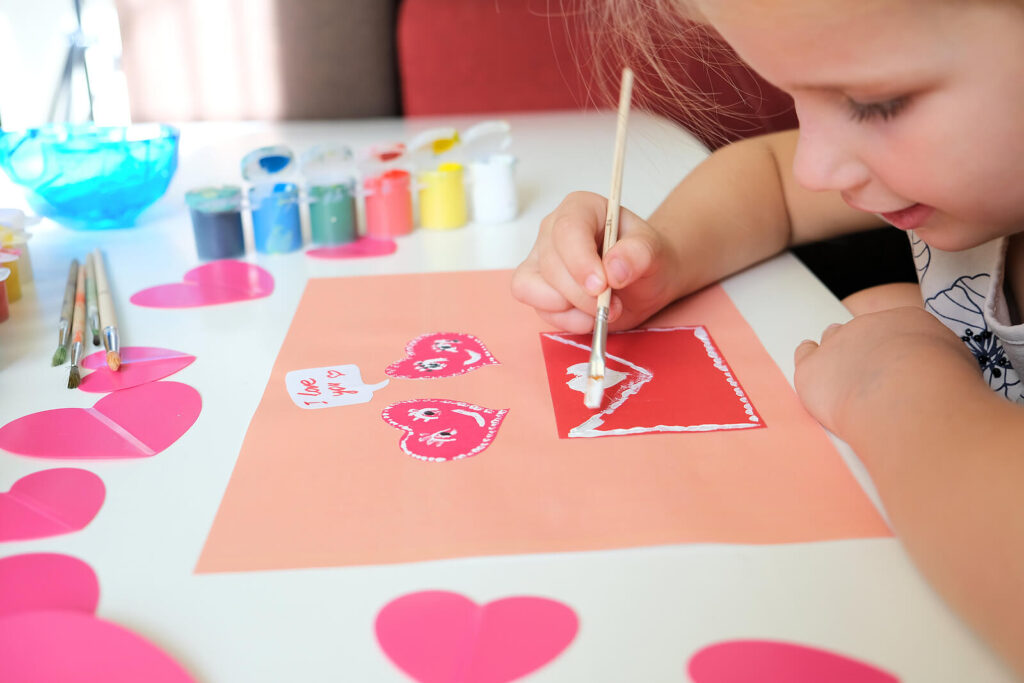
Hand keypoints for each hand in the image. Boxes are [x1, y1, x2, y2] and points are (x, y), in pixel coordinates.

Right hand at [511, 191, 683, 332]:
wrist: (643, 281)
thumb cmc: (643, 258)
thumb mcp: (653, 251)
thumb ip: (639, 254)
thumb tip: (614, 269)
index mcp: (580, 209)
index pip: (567, 230)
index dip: (580, 261)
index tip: (601, 286)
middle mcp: (553, 230)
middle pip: (550, 264)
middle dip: (581, 294)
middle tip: (614, 305)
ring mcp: (540, 260)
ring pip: (534, 287)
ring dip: (571, 309)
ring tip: (602, 310)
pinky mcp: (536, 289)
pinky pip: (538, 309)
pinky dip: (566, 321)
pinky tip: (589, 317)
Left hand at [793, 306, 983, 437]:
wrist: (909, 394)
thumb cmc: (942, 385)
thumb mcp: (956, 363)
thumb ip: (939, 360)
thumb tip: (937, 371)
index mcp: (905, 321)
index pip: (893, 329)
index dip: (893, 349)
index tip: (896, 366)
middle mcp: (868, 325)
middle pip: (859, 333)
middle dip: (864, 353)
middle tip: (872, 378)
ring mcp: (837, 344)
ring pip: (830, 343)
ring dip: (835, 358)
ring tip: (843, 379)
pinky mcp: (812, 368)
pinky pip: (804, 356)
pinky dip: (809, 365)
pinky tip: (815, 377)